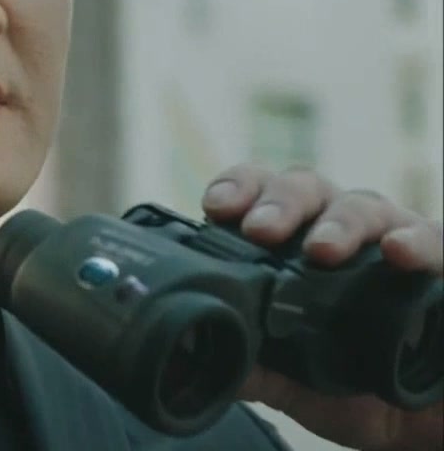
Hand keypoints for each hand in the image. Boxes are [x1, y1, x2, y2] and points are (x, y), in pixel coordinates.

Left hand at [201, 164, 442, 450]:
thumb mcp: (298, 384)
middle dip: (279, 203)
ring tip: (322, 250)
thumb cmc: (359, 387)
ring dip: (339, 223)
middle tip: (261, 232)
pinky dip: (415, 241)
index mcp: (294, 247)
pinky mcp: (441, 266)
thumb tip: (192, 356)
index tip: (216, 208)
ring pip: (363, 207)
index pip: (261, 196)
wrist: (425, 422)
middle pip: (306, 190)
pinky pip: (433, 240)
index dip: (239, 190)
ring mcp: (392, 242)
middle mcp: (341, 233)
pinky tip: (398, 251)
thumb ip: (250, 366)